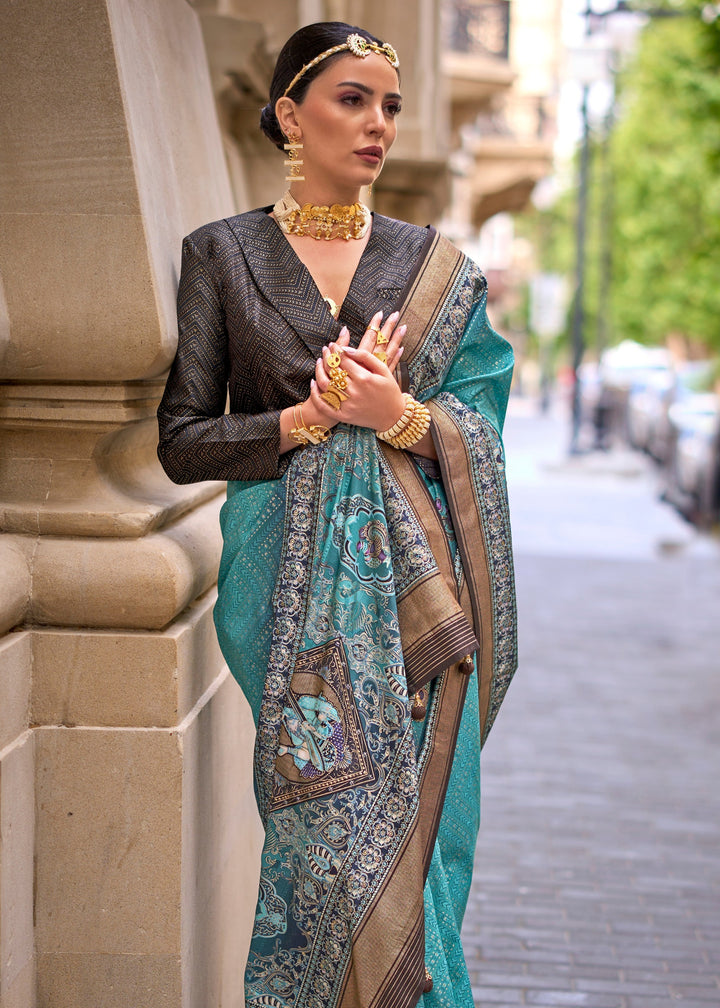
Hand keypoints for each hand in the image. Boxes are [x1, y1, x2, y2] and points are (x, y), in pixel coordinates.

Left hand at [309, 312, 406, 431]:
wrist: (394, 416)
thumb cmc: (390, 391)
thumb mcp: (384, 370)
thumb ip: (366, 357)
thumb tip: (346, 349)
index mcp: (364, 378)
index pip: (343, 360)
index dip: (336, 350)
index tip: (333, 344)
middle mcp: (354, 391)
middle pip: (332, 370)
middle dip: (326, 357)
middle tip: (325, 350)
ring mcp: (347, 405)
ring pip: (325, 384)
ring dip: (318, 371)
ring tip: (319, 362)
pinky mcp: (343, 415)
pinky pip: (324, 405)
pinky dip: (316, 394)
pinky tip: (313, 382)